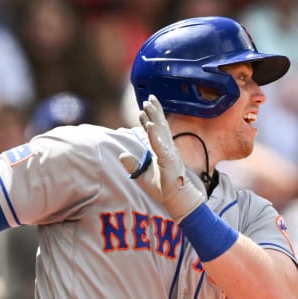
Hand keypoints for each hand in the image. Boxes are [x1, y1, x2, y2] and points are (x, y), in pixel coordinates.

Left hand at [119, 95, 206, 220]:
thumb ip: (133, 164)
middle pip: (160, 126)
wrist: (176, 200)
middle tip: (148, 98)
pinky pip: (160, 146)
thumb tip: (121, 154)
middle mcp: (167, 149)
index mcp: (162, 151)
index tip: (143, 108)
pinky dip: (154, 135)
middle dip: (154, 111)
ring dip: (154, 117)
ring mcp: (169, 153)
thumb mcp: (143, 175)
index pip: (155, 132)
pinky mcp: (169, 160)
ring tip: (147, 105)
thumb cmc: (163, 189)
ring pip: (161, 131)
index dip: (149, 119)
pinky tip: (149, 126)